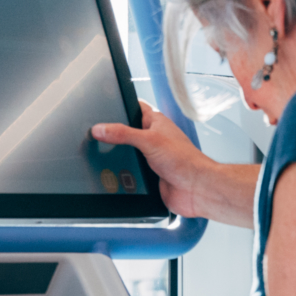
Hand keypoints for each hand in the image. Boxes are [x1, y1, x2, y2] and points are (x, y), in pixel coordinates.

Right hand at [92, 110, 247, 222]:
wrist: (196, 189)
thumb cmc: (186, 161)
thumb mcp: (149, 140)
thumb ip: (123, 134)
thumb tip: (100, 129)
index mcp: (156, 123)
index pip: (135, 108)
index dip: (121, 106)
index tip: (105, 107)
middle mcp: (154, 139)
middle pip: (127, 134)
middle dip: (114, 137)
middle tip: (99, 137)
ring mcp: (151, 158)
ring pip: (128, 155)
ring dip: (120, 159)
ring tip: (106, 157)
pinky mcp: (149, 176)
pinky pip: (131, 173)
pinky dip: (124, 175)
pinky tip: (118, 175)